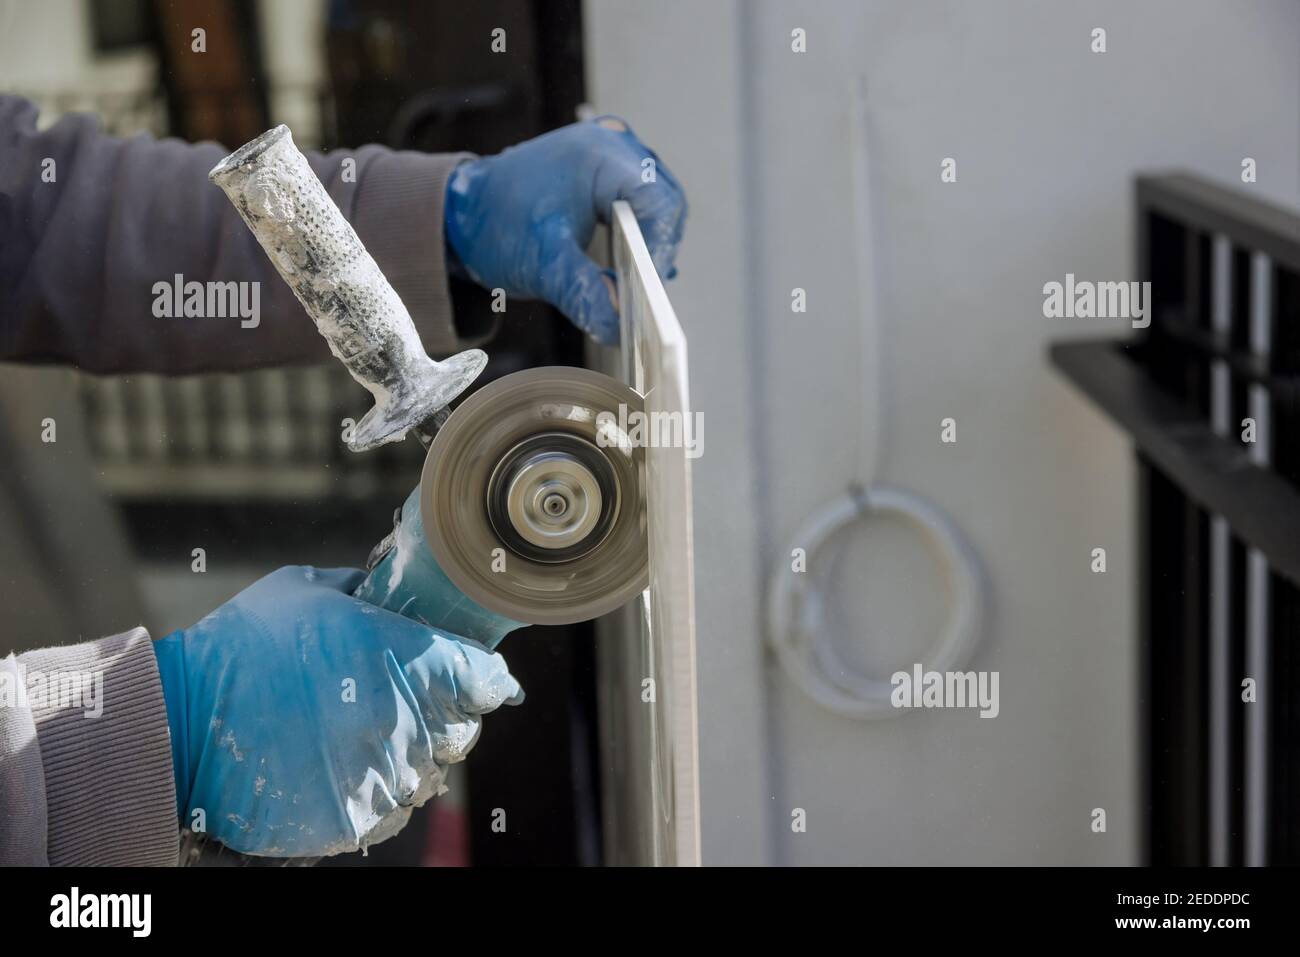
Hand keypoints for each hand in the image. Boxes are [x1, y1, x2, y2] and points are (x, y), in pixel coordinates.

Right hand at [152, 566, 522, 857]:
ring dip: (412, 754)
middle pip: (463, 728)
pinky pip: (395, 808)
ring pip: (431, 771)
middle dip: (445, 712)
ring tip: (363, 732)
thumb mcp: (308, 590)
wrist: (178, 725)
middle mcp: (407, 722)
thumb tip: (394, 591)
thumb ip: (367, 590)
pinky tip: (345, 765)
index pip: (486, 679)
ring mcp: (383, 776)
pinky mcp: (355, 818)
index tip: (476, 674)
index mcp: (407, 661)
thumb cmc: (242, 648)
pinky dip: (381, 789)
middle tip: (407, 698)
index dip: (484, 675)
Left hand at [444, 116, 687, 344]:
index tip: (647, 289)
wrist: (469, 209)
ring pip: (657, 203)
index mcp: (600, 155)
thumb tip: (619, 326)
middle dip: (657, 249)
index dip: (660, 248)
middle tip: (641, 292)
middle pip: (664, 201)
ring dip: (651, 243)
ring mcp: (613, 152)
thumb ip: (583, 293)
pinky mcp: (609, 169)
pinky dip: (640, 234)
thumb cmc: (498, 225)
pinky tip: (628, 264)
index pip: (659, 201)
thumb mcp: (543, 264)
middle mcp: (613, 143)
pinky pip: (641, 201)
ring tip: (635, 283)